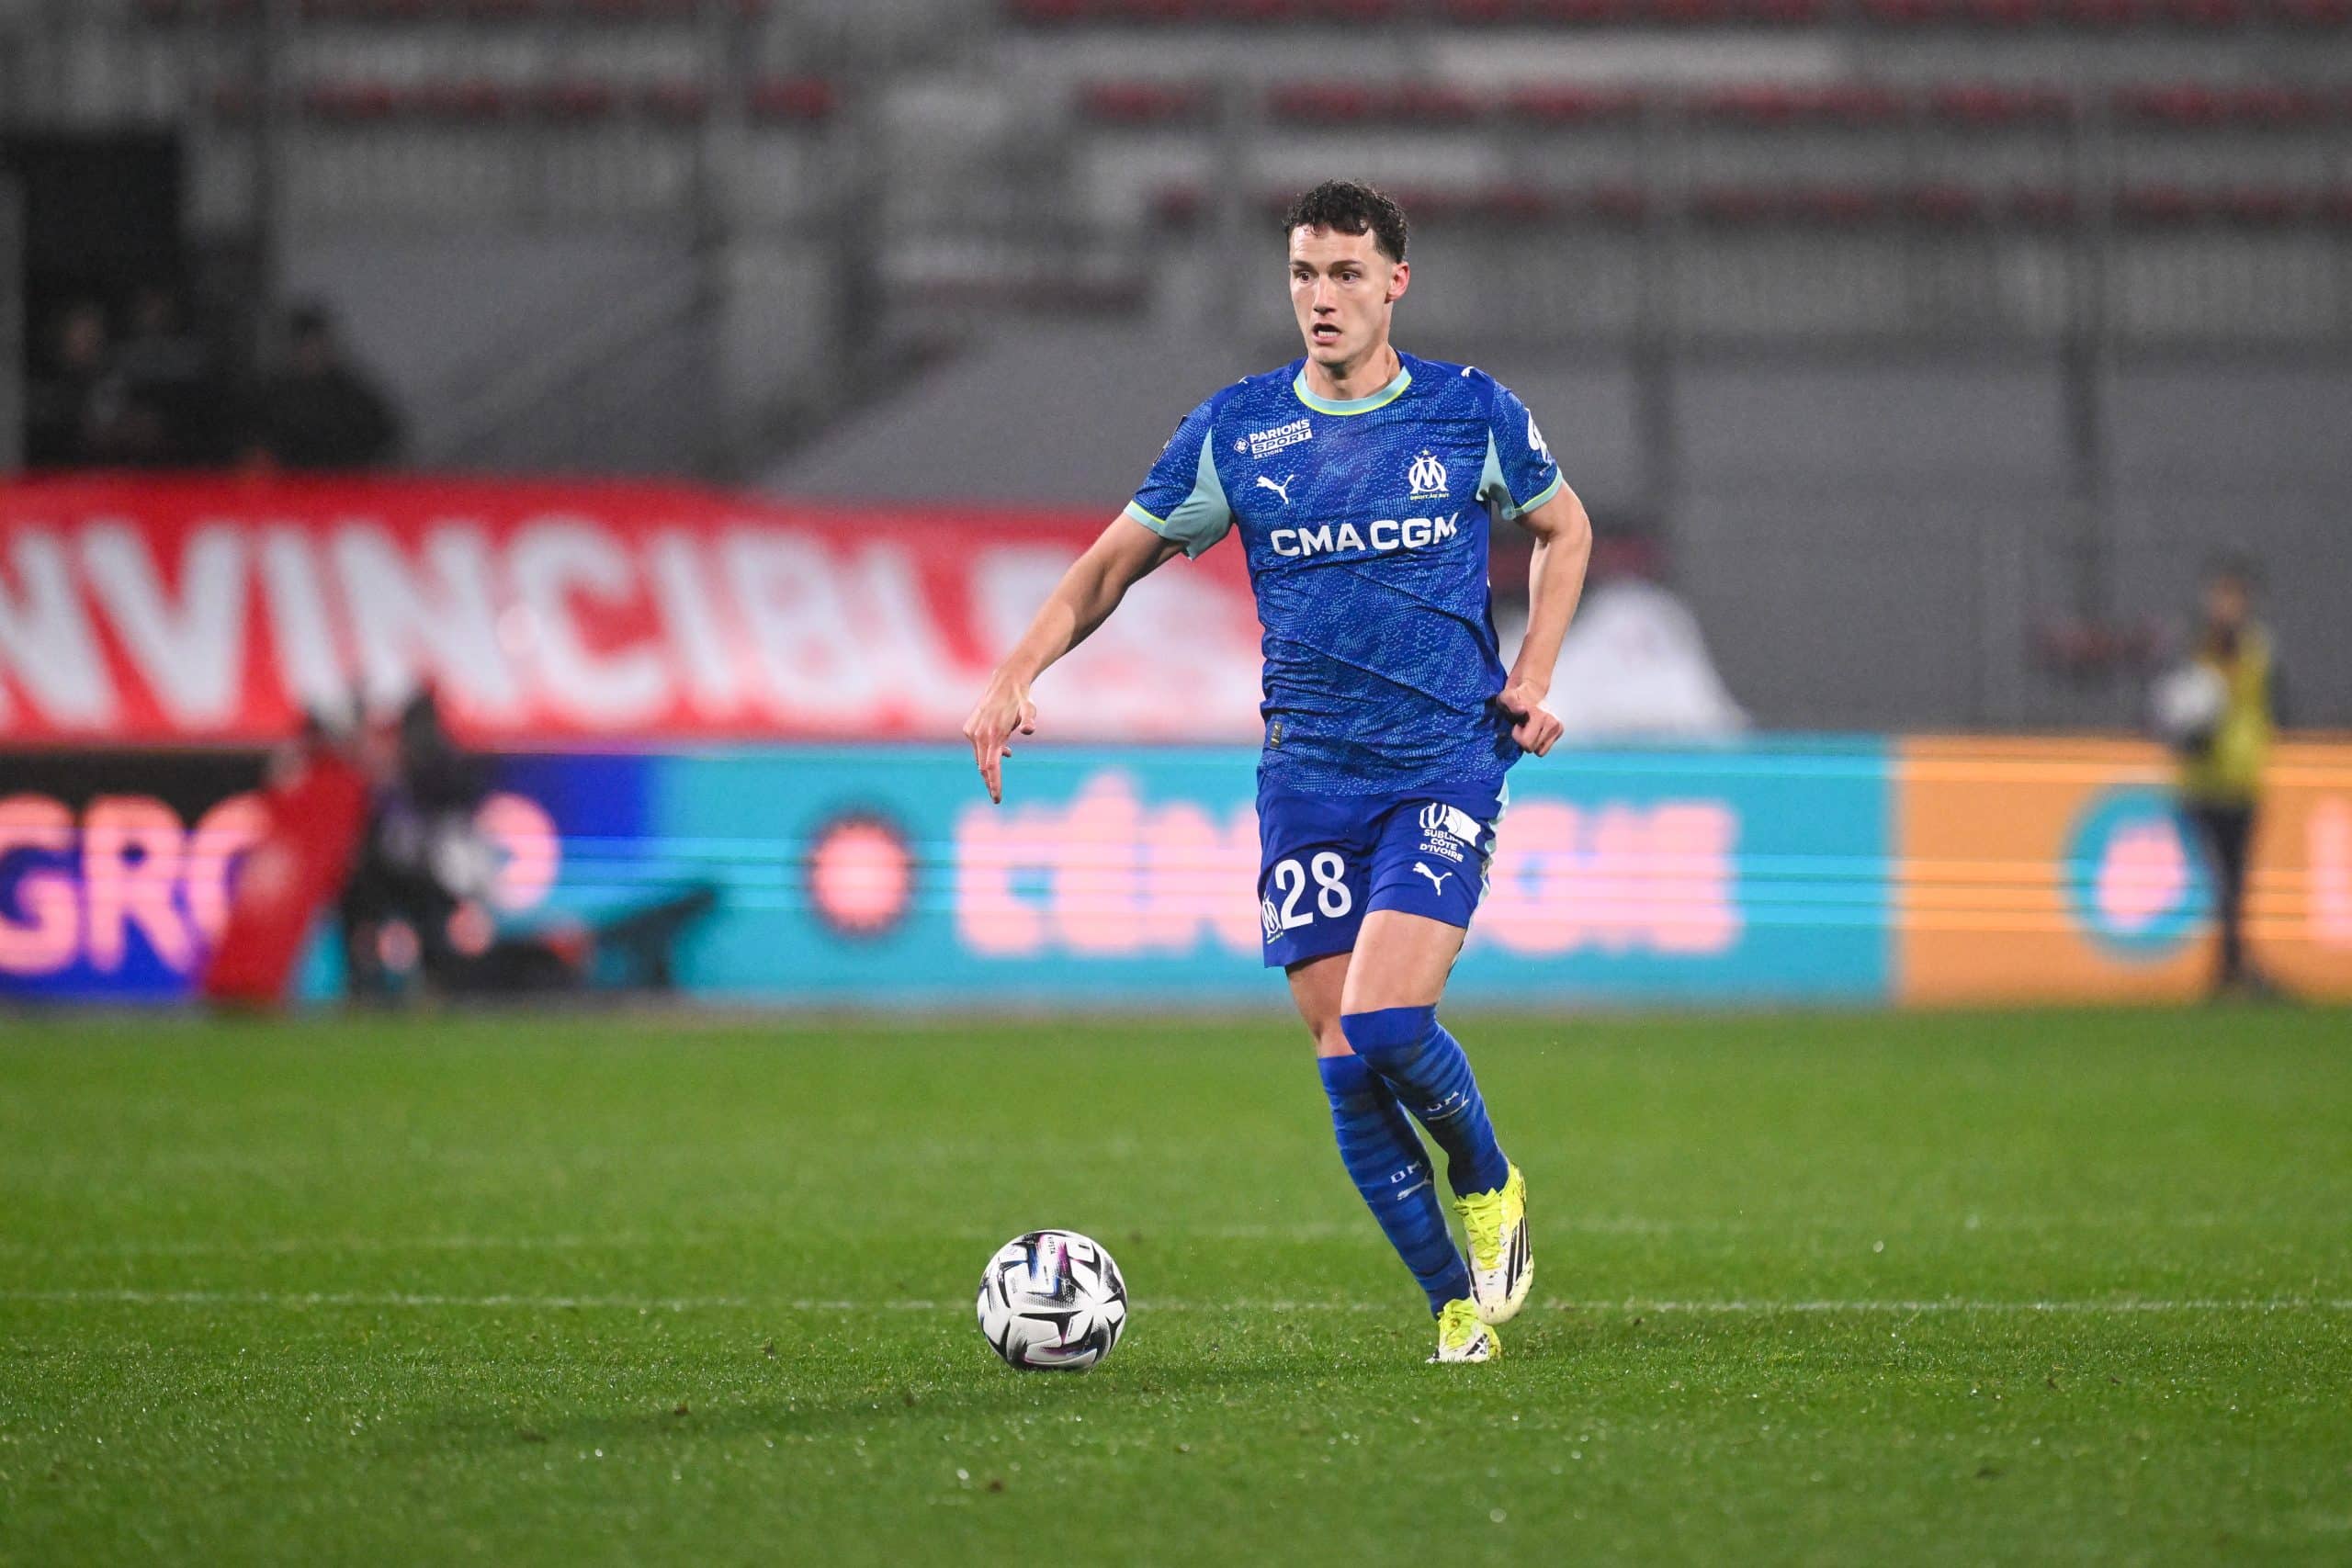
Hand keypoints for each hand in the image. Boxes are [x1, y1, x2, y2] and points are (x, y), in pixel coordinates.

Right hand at [962, 672, 1036, 803]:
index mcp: (993, 734)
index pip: (991, 767)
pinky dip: (986, 753)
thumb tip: (1029, 730)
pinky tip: (1001, 748)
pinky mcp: (969, 728)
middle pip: (983, 767)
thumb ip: (1029, 721)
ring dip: (990, 765)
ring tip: (1008, 757)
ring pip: (979, 758)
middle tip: (996, 796)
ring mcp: (972, 731)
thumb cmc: (1021, 700)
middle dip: (990, 782)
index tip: (996, 799)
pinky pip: (977, 748)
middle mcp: (979, 734)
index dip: (994, 784)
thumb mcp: (1030, 710)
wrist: (1005, 683)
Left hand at [1497, 676, 1563, 757]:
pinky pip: (1544, 748)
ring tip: (1529, 727)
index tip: (1517, 725)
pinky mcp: (1560, 730)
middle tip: (1522, 726)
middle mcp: (1552, 722)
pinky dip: (1538, 742)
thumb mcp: (1506, 698)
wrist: (1531, 690)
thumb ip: (1511, 703)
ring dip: (1532, 741)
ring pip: (1539, 751)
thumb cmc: (1515, 697)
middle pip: (1532, 749)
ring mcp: (1557, 727)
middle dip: (1524, 740)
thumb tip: (1522, 710)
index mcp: (1539, 716)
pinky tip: (1535, 729)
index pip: (1526, 743)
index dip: (1517, 736)